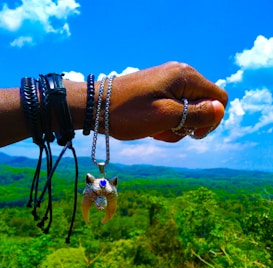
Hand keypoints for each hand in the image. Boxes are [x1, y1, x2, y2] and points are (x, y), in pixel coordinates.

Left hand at [109, 61, 227, 141]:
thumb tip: (220, 110)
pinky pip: (173, 109)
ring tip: (154, 129)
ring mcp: (168, 82)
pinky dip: (165, 121)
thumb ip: (196, 114)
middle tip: (167, 131)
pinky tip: (150, 126)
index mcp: (186, 77)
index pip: (219, 99)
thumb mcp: (165, 117)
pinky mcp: (158, 90)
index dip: (212, 119)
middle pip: (203, 105)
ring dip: (175, 126)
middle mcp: (180, 75)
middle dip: (189, 124)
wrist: (96, 107)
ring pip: (187, 111)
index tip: (193, 132)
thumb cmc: (128, 112)